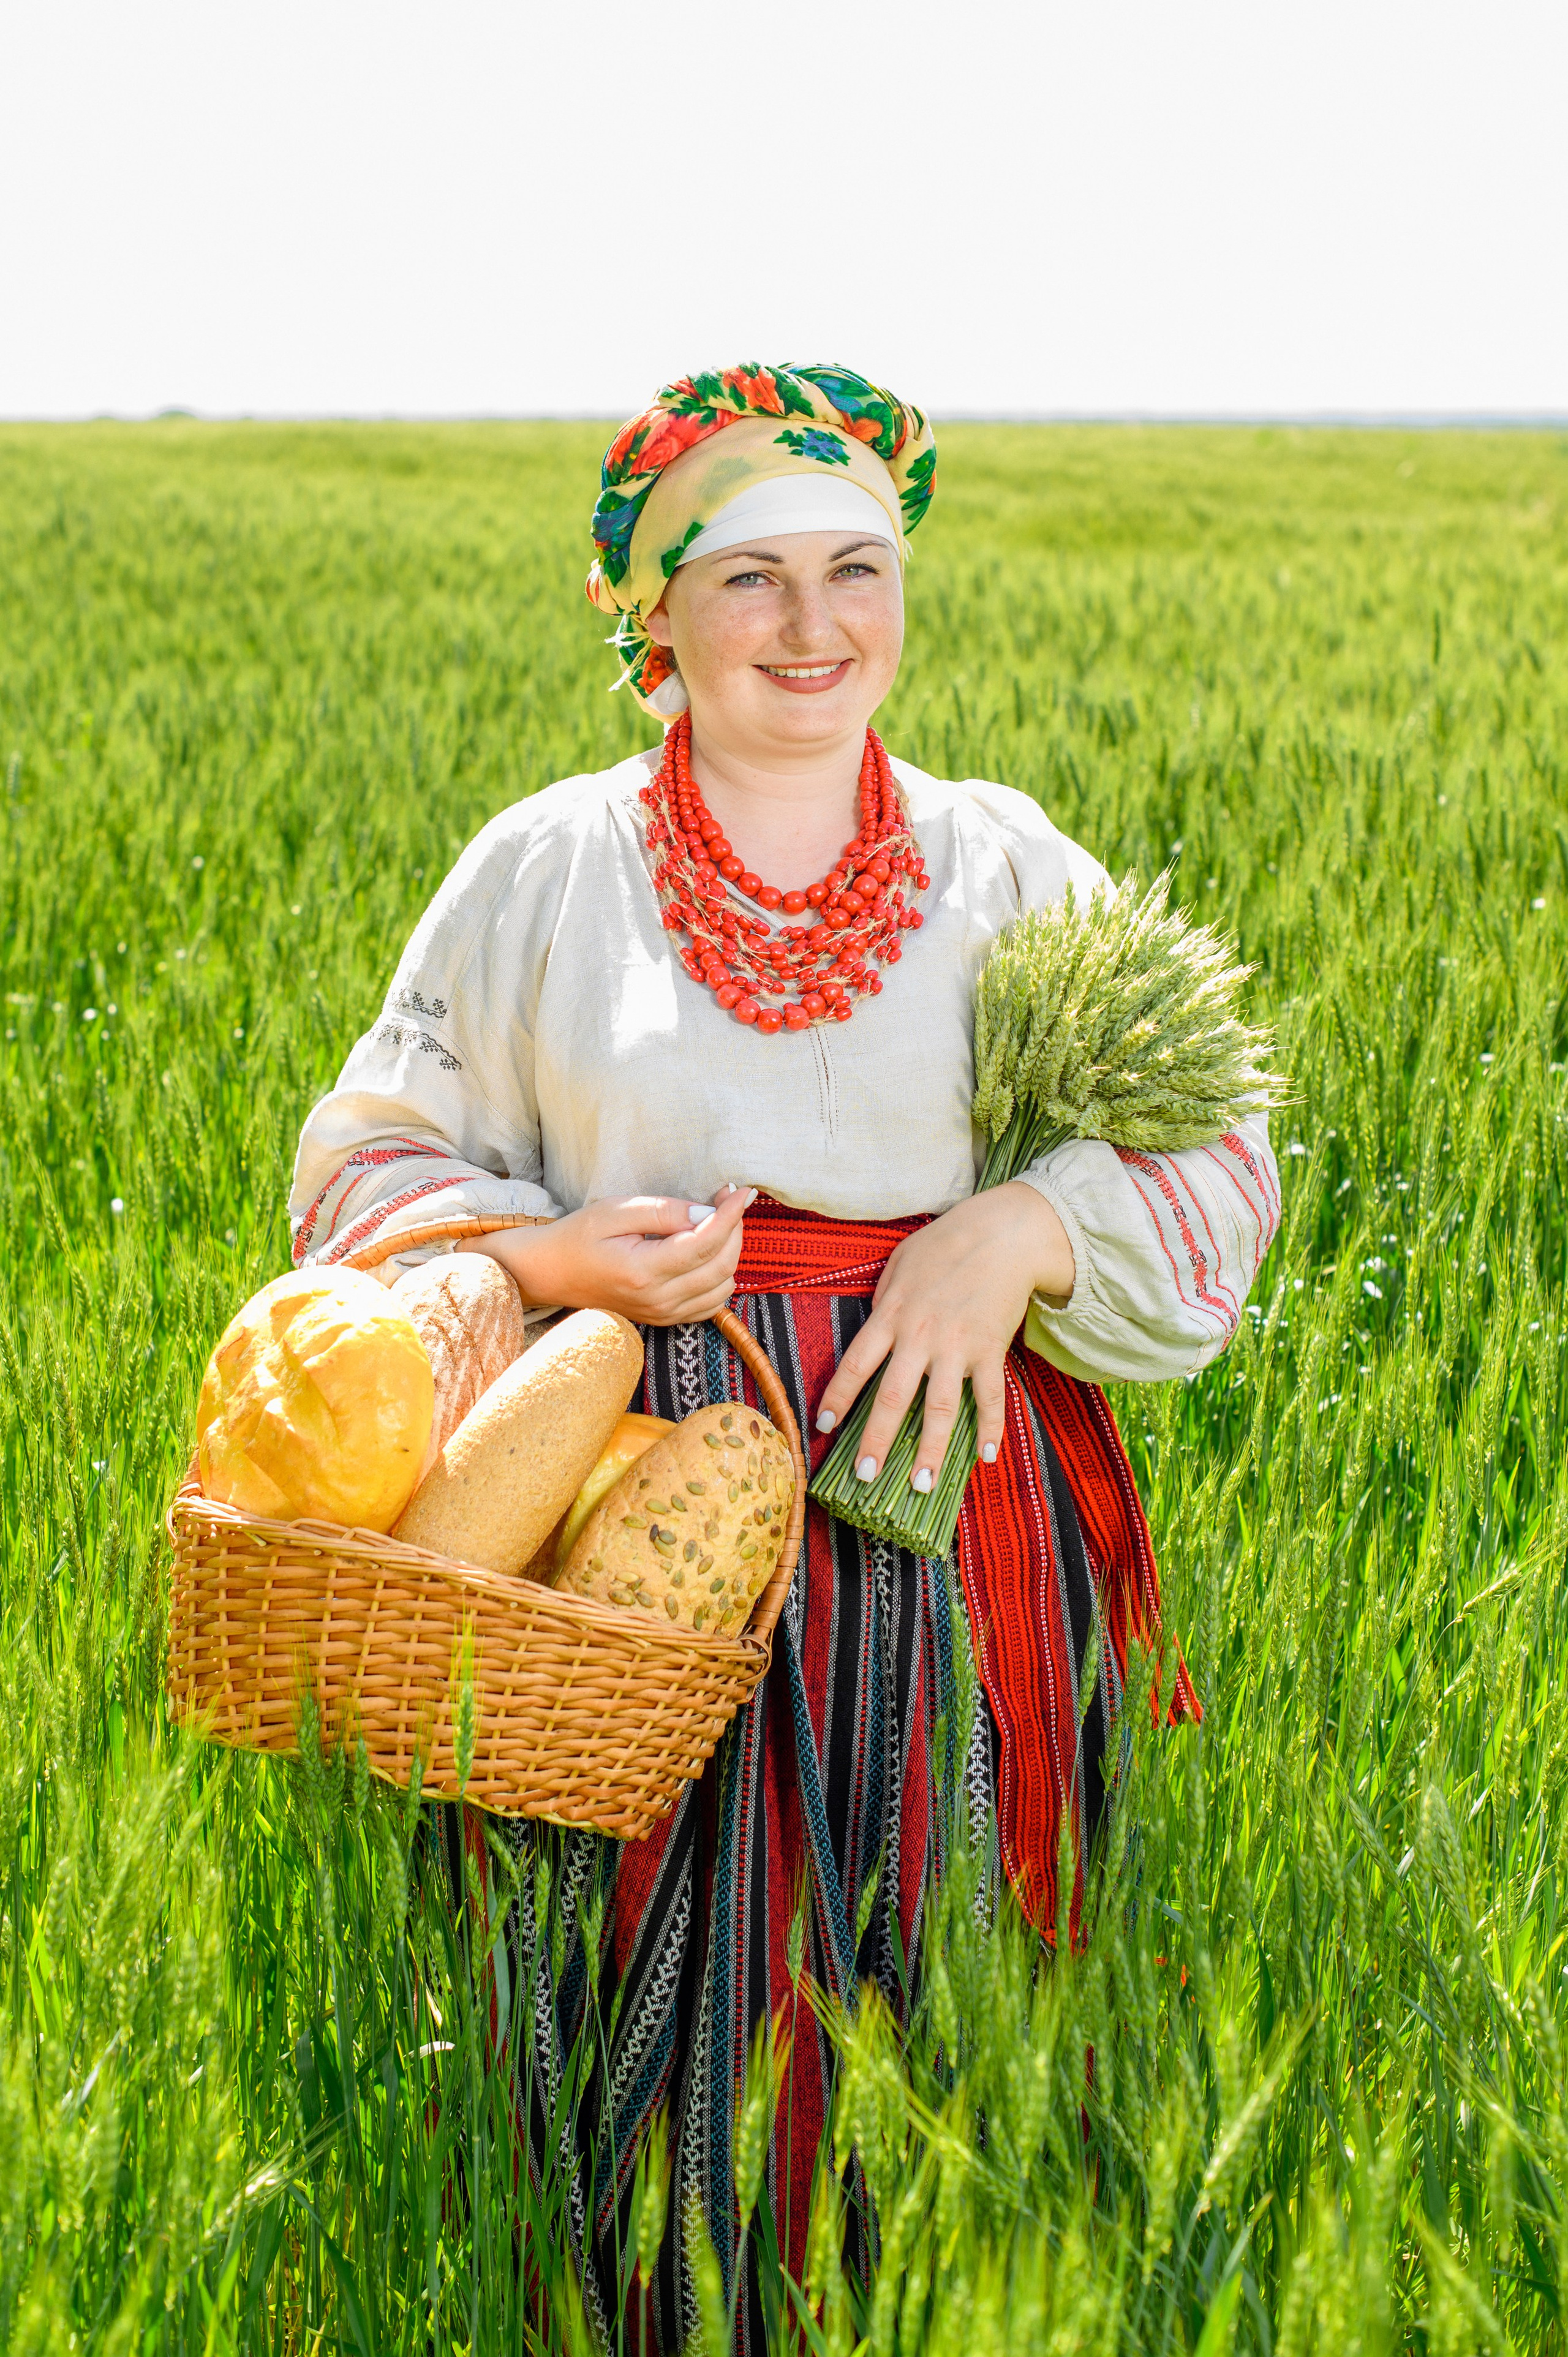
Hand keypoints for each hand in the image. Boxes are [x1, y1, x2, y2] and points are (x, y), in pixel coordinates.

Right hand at [458, 1184, 754, 1325]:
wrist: (550, 1273)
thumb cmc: (578, 1236)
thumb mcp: (615, 1211)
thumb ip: (663, 1212)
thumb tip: (707, 1212)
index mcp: (643, 1271)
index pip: (705, 1243)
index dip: (730, 1214)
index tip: (742, 1191)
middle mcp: (658, 1300)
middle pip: (721, 1265)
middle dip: (734, 1229)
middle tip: (728, 1199)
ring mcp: (663, 1314)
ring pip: (723, 1286)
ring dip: (730, 1252)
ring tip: (717, 1222)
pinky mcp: (665, 1319)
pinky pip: (711, 1303)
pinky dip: (721, 1276)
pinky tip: (708, 1251)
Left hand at [812, 1182, 1074, 1487]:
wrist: (1004, 1234)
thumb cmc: (947, 1243)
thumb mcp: (900, 1265)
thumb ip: (884, 1302)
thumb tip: (875, 1332)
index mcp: (892, 1315)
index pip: (856, 1365)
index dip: (837, 1399)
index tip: (823, 1428)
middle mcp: (921, 1336)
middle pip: (893, 1397)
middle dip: (876, 1440)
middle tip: (864, 1476)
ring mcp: (958, 1346)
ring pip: (940, 1407)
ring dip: (930, 1449)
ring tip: (920, 1484)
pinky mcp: (991, 1350)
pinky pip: (990, 1397)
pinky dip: (990, 1428)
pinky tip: (985, 1457)